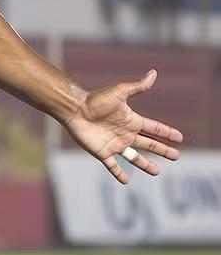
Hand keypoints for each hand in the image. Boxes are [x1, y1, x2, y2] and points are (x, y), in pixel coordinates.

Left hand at [64, 69, 182, 183]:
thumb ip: (137, 87)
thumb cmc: (96, 100)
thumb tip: (153, 73)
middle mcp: (125, 133)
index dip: (166, 133)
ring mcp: (114, 144)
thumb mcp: (119, 93)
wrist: (75, 109)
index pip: (153, 128)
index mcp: (131, 120)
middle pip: (148, 144)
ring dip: (145, 164)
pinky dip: (119, 173)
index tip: (179, 137)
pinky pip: (112, 166)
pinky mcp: (102, 152)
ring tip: (157, 172)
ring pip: (134, 157)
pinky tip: (126, 181)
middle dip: (162, 150)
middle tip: (176, 156)